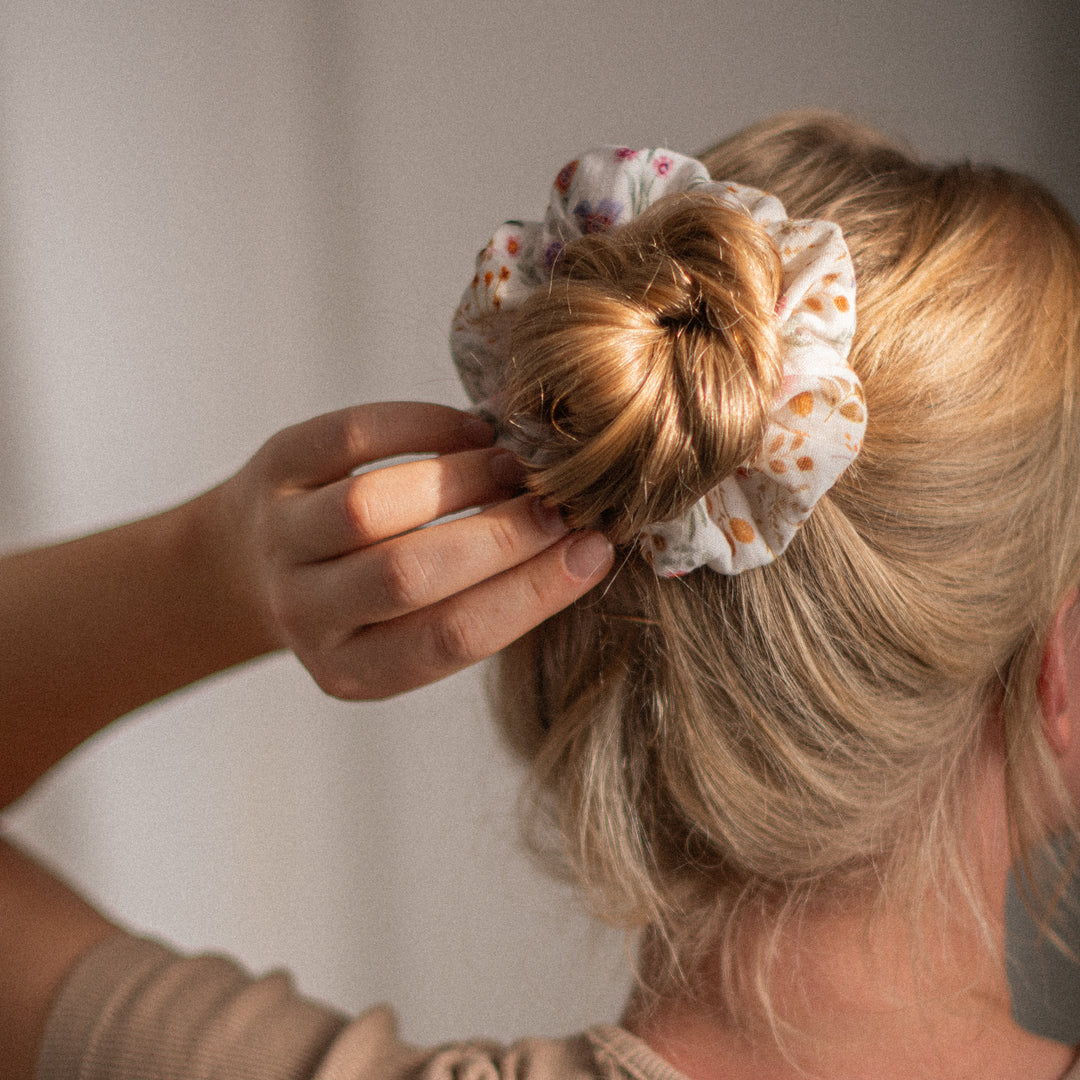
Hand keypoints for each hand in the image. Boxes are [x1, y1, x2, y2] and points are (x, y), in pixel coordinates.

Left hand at [224, 401, 613, 698]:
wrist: (249, 563)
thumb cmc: (358, 600)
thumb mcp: (402, 630)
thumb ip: (472, 600)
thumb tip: (577, 546)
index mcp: (352, 669)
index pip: (450, 639)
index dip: (530, 594)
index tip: (593, 552)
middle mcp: (307, 613)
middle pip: (408, 576)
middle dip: (501, 536)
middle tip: (560, 506)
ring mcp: (279, 540)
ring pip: (371, 508)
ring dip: (461, 481)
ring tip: (512, 467)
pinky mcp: (272, 471)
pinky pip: (350, 438)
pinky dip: (421, 426)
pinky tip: (468, 431)